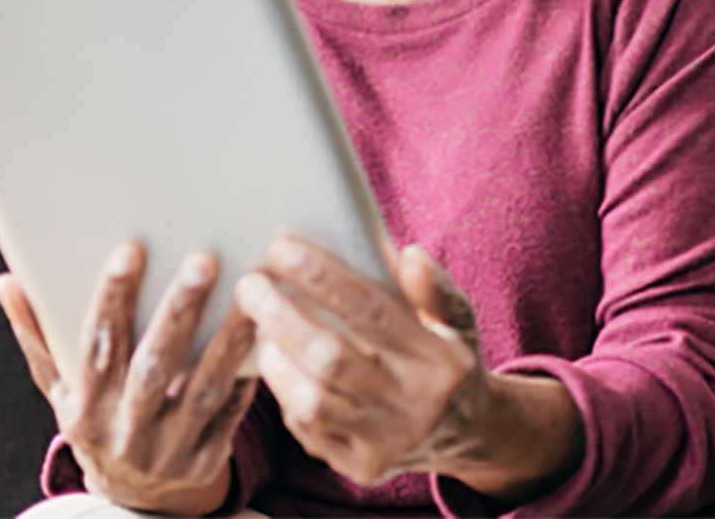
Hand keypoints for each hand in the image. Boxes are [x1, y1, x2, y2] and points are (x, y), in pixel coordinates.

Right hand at [0, 243, 256, 515]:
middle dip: (177, 311)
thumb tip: (8, 279)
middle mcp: (123, 432)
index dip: (111, 298)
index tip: (131, 249)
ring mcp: (167, 451)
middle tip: (203, 259)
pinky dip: (251, 375)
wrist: (131, 497)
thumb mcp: (58, 385)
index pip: (96, 346)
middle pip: (153, 367)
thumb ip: (37, 332)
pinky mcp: (206, 461)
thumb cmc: (94, 418)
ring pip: (204, 389)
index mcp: (83, 408)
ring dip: (229, 339)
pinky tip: (269, 333)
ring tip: (251, 290)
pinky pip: (234, 414)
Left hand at [235, 236, 493, 486]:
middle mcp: (413, 406)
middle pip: (331, 359)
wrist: (465, 433)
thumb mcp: (458, 319)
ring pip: (311, 402)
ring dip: (276, 358)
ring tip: (259, 323)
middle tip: (250, 283)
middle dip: (281, 317)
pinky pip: (307, 430)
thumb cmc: (448, 357)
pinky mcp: (360, 467)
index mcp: (439, 360)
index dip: (323, 278)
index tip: (281, 247)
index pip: (372, 311)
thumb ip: (435, 289)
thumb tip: (409, 254)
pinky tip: (276, 361)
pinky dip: (285, 392)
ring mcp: (386, 443)